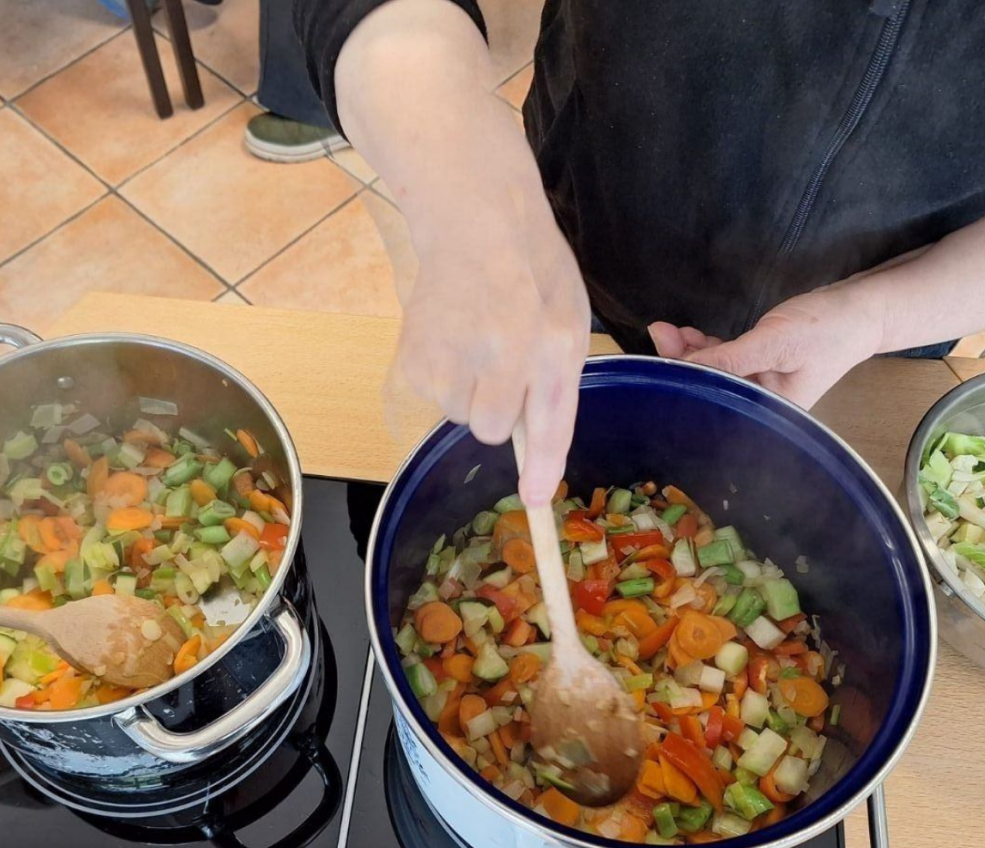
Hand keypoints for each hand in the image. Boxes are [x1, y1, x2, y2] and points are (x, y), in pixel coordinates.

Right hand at [335, 0, 589, 505]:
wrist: (473, 210)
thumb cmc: (531, 266)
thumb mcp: (568, 316)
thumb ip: (556, 379)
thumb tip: (528, 447)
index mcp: (554, 336)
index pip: (549, 416)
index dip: (542, 464)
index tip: (535, 500)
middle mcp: (506, 344)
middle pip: (490, 428)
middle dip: (495, 410)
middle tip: (500, 371)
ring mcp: (456, 345)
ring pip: (458, 412)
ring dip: (467, 390)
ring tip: (476, 342)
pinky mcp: (416, 346)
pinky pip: (430, 394)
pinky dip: (439, 376)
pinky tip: (451, 334)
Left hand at [648, 282, 884, 408]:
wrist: (860, 309)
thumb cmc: (827, 329)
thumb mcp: (776, 342)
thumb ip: (730, 358)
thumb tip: (685, 366)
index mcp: (770, 413)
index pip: (718, 407)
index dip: (686, 388)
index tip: (660, 365)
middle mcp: (761, 405)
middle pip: (710, 390)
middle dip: (682, 365)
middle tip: (660, 335)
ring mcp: (758, 386)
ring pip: (713, 372)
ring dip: (690, 352)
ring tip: (668, 330)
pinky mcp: (756, 366)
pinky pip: (723, 361)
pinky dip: (705, 348)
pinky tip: (689, 335)